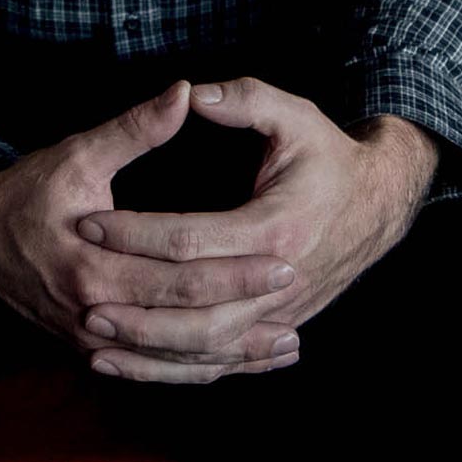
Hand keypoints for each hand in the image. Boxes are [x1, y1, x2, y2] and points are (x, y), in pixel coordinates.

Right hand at [0, 81, 305, 383]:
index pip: (180, 275)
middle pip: (186, 322)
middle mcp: (94, 313)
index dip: (234, 269)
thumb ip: (136, 128)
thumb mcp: (78, 153)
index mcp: (93, 266)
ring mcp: (93, 338)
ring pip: (175, 359)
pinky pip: (156, 368)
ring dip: (232, 352)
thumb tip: (185, 92)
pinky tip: (239, 361)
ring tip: (285, 343)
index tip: (282, 255)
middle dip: (245, 309)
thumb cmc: (28, 190)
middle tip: (295, 290)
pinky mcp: (93, 348)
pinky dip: (201, 367)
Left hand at [72, 79, 436, 383]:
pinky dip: (178, 368)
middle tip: (81, 295)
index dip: (136, 233)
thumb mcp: (295, 116)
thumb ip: (244, 100)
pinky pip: (223, 360)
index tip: (90, 223)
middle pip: (194, 306)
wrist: (380, 202)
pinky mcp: (278, 326)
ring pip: (206, 345)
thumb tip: (189, 94)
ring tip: (94, 340)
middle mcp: (281, 279)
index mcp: (277, 228)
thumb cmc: (330, 156)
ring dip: (148, 347)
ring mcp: (282, 311)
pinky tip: (137, 365)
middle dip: (134, 304)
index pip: (191, 240)